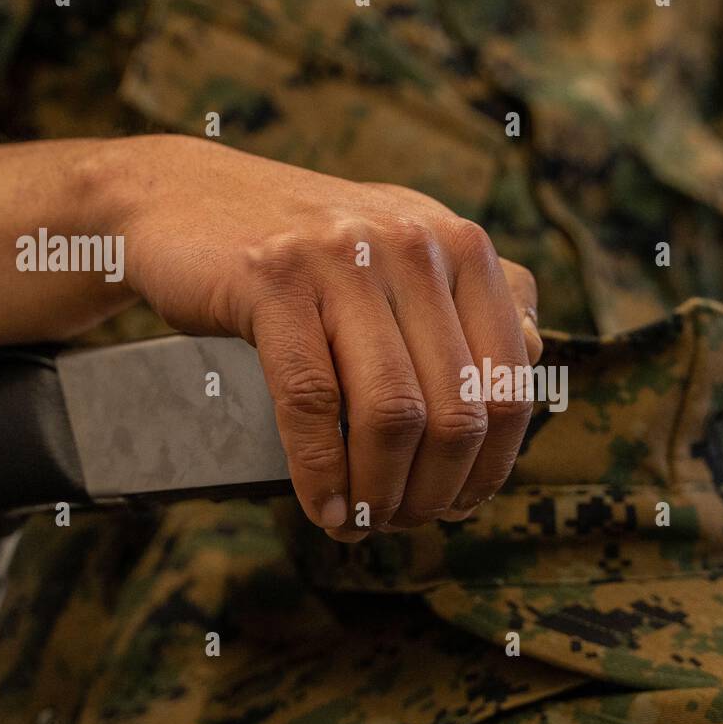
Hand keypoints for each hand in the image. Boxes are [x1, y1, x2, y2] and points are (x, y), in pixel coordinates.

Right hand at [97, 135, 540, 540]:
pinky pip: (315, 403)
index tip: (457, 503)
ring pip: (393, 414)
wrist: (182, 199)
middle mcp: (415, 243)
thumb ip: (474, 298)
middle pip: (457, 410)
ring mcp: (344, 256)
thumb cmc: (307, 252)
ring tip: (362, 524)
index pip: (509, 383)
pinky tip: (323, 510)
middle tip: (402, 523)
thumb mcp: (403, 254)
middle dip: (433, 491)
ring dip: (381, 494)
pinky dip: (323, 475)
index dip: (491, 464)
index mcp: (461, 246)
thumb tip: (540, 353)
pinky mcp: (273, 278)